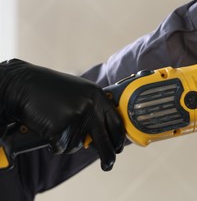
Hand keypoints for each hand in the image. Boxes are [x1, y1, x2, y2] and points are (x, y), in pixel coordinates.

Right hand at [0, 59, 124, 170]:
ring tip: (55, 121)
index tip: (118, 148)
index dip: (118, 138)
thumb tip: (104, 134)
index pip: (116, 122)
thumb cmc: (51, 89)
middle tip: (108, 165)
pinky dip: (53, 142)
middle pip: (105, 140)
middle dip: (108, 156)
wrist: (25, 85)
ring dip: (66, 141)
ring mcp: (77, 117)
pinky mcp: (61, 128)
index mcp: (98, 95)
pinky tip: (47, 125)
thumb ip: (94, 109)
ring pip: (77, 145)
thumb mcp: (80, 93)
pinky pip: (60, 147)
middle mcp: (91, 107)